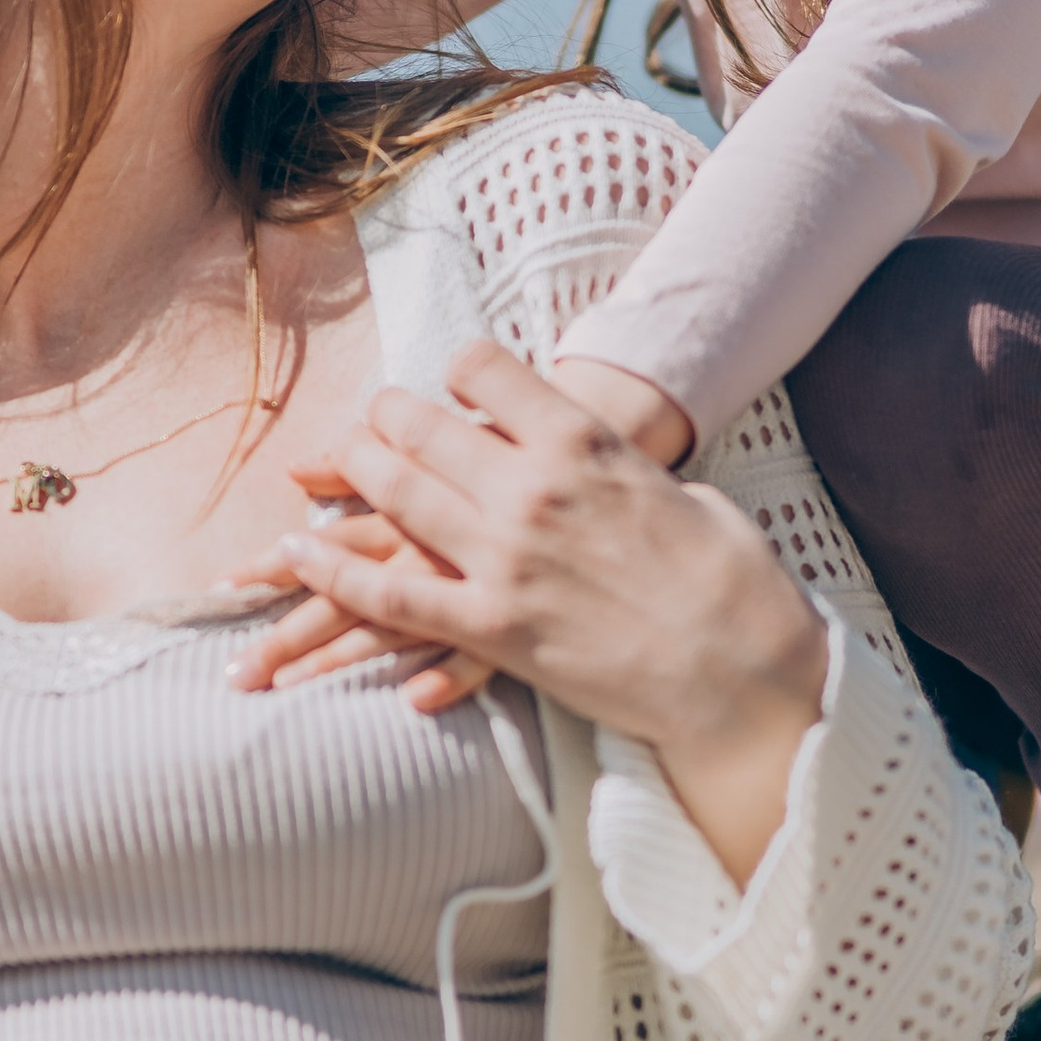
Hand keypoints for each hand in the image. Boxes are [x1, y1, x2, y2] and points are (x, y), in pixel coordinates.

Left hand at [229, 354, 695, 709]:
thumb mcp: (687, 494)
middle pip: (424, 429)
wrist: (744, 669)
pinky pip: (392, 597)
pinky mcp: (493, 628)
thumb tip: (619, 472)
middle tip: (370, 421)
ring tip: (326, 465)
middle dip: (386, 417)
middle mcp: (532, 488)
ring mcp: (506, 559)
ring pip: (396, 499)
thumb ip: (631, 475)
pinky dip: (334, 577)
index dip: (457, 371)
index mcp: (583, 441)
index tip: (448, 382)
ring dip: (352, 474)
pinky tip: (296, 557)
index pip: (485, 371)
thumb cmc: (735, 583)